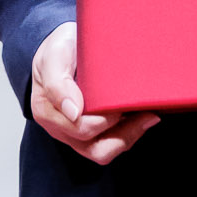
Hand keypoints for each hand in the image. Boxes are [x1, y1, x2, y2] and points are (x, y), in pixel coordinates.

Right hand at [31, 21, 160, 166]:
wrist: (61, 45)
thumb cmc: (58, 48)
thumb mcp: (54, 55)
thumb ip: (58, 83)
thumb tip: (73, 113)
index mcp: (47, 111)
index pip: (81, 128)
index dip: (106, 120)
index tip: (122, 103)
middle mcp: (60, 127)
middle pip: (95, 149)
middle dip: (125, 134)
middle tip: (147, 113)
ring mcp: (74, 132)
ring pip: (104, 152)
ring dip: (130, 136)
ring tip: (149, 116)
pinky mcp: (89, 131)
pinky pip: (109, 143)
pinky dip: (128, 133)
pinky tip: (142, 116)